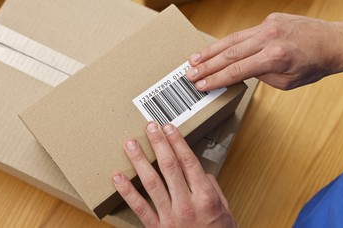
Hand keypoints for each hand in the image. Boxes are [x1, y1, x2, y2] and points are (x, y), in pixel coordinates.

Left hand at [112, 122, 235, 226]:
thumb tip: (199, 172)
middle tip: (149, 126)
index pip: (188, 162)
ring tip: (130, 144)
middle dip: (158, 143)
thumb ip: (212, 188)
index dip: (176, 142)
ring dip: (140, 161)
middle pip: (169, 166)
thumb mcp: (225, 210)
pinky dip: (127, 191)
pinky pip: (140, 208)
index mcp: (205, 197)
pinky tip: (117, 177)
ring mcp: (170, 216)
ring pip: (152, 182)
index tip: (168, 127)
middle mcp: (187, 204)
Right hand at [186, 13, 342, 89]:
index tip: (201, 85)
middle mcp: (269, 38)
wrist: (333, 42)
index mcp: (275, 57)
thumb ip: (261, 76)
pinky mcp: (269, 19)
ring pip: (232, 39)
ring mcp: (268, 26)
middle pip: (229, 54)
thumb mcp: (287, 82)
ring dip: (211, 51)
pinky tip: (214, 49)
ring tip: (194, 60)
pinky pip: (243, 33)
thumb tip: (243, 71)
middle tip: (190, 74)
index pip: (237, 71)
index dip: (216, 79)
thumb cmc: (313, 65)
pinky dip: (227, 42)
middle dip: (207, 66)